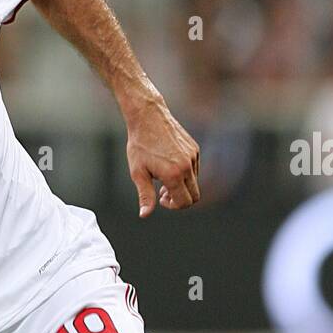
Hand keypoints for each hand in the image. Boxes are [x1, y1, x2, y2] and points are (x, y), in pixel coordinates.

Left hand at [124, 95, 200, 217]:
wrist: (148, 117)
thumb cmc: (140, 145)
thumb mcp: (138, 173)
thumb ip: (145, 195)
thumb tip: (144, 215)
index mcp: (174, 174)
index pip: (184, 202)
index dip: (173, 206)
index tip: (160, 198)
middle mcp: (188, 166)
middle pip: (194, 196)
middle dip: (180, 199)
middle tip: (162, 192)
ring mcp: (193, 156)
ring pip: (195, 182)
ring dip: (181, 185)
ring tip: (163, 177)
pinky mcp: (195, 149)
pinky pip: (195, 169)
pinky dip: (185, 173)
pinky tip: (168, 165)